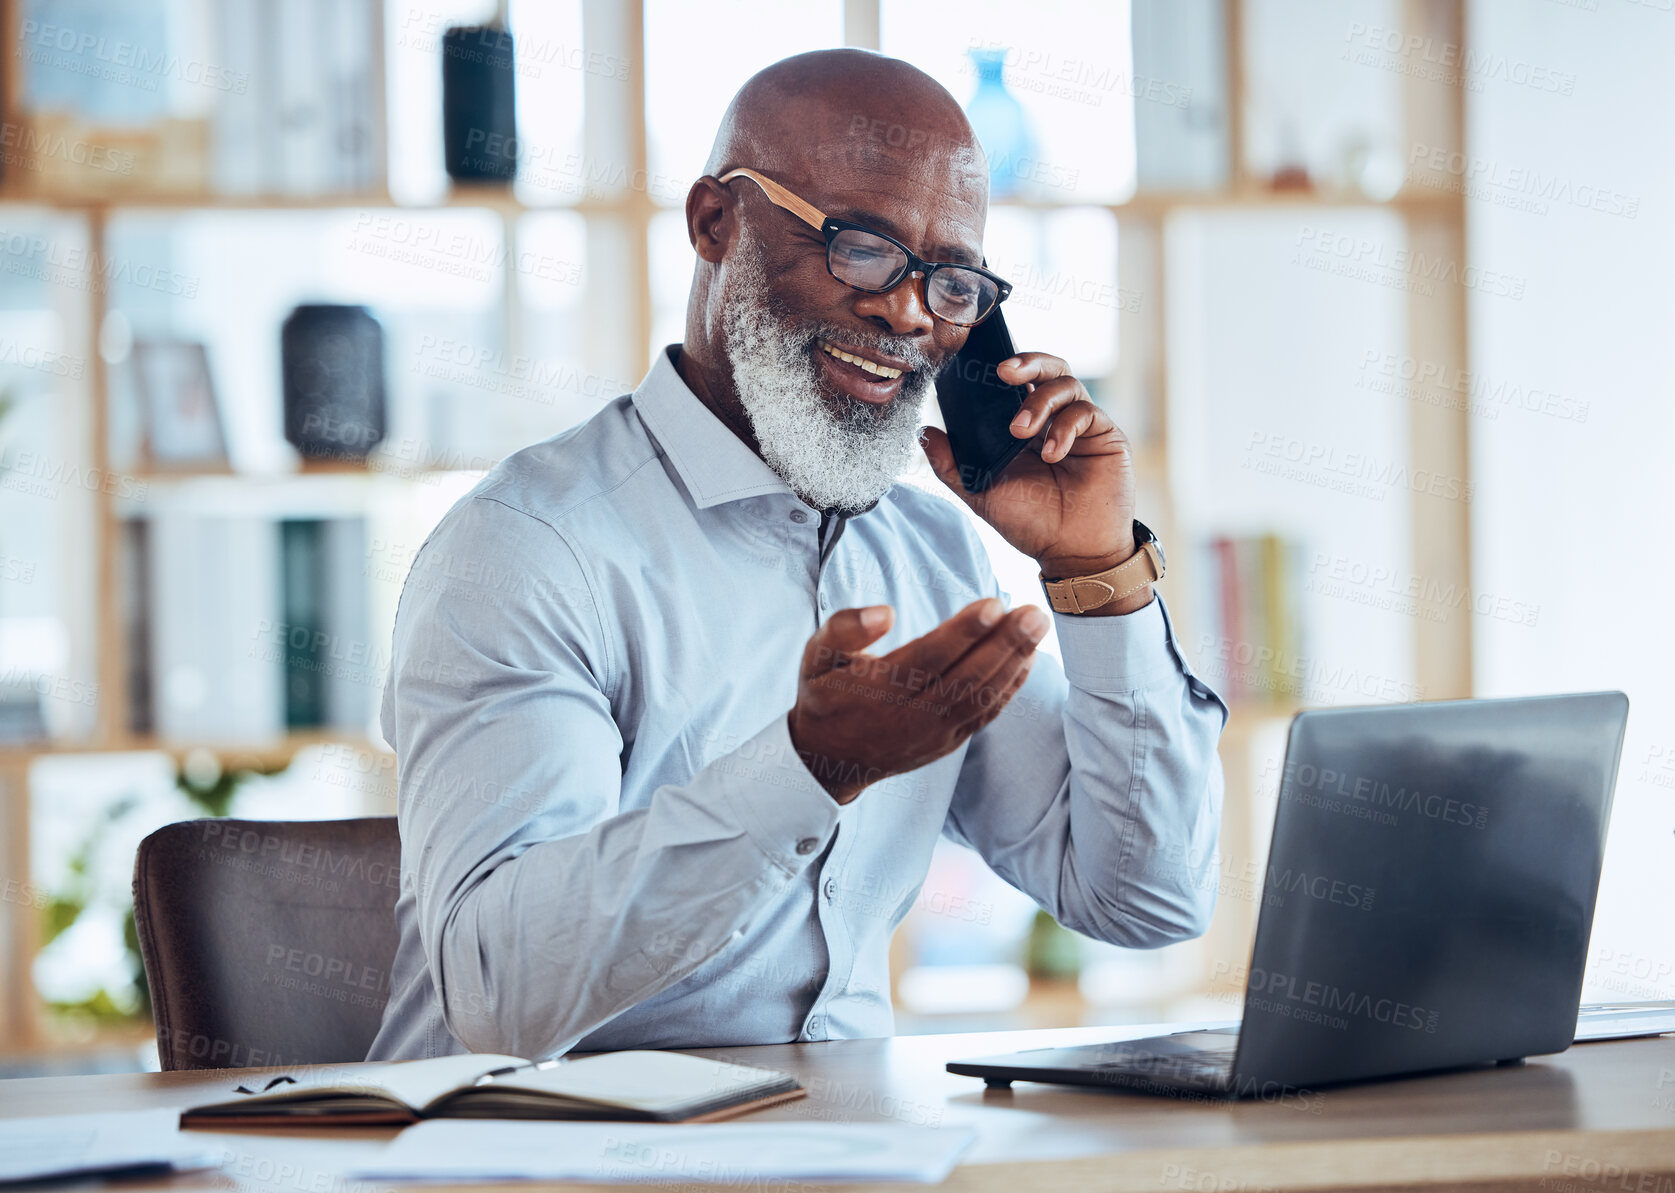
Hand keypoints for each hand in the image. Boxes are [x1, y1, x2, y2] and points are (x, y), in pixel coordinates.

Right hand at [787, 599, 1048, 802]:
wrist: (829, 760)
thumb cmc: (825, 696)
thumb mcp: (816, 656)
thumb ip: (844, 628)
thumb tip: (885, 612)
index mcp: (878, 689)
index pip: (929, 657)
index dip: (964, 632)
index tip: (994, 604)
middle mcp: (909, 715)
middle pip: (965, 677)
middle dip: (1004, 644)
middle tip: (1033, 613)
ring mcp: (932, 733)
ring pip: (981, 697)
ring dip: (1014, 663)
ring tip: (1037, 628)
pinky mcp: (947, 743)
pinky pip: (984, 716)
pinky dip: (1009, 689)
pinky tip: (1027, 660)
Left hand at [919, 351, 1148, 612]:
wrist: (1073, 553)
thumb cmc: (1031, 524)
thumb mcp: (982, 493)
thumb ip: (951, 465)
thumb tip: (923, 433)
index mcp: (1025, 426)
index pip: (1017, 382)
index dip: (1004, 368)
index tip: (979, 366)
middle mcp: (1054, 419)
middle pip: (1047, 368)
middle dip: (1026, 362)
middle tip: (1003, 373)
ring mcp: (1081, 425)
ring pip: (1066, 383)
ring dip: (1039, 401)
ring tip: (1019, 431)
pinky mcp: (1105, 435)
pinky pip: (1086, 412)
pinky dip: (1064, 427)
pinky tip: (1051, 454)